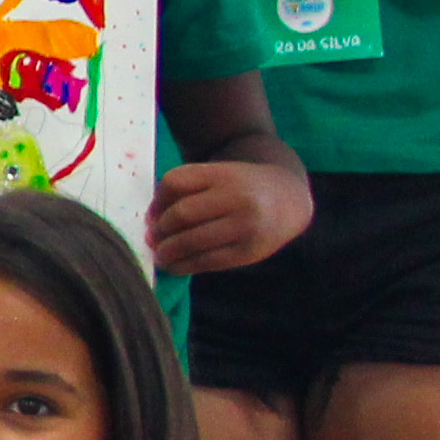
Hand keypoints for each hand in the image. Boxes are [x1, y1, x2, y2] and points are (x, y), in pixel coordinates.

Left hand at [143, 155, 306, 275]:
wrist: (288, 198)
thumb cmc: (241, 188)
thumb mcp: (218, 176)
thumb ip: (188, 190)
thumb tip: (151, 222)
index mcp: (222, 173)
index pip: (175, 182)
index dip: (156, 201)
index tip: (152, 215)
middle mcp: (236, 197)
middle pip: (181, 214)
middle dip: (160, 229)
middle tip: (153, 237)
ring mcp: (244, 226)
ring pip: (191, 241)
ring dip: (167, 251)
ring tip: (160, 255)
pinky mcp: (248, 252)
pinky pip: (207, 261)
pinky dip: (184, 266)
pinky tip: (175, 266)